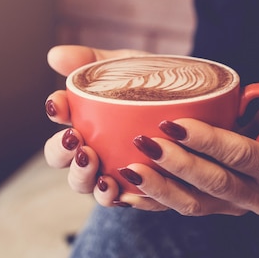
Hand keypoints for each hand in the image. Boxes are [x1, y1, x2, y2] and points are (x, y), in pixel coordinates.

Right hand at [43, 45, 148, 204]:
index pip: (60, 125)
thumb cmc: (156, 84)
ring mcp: (123, 176)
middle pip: (68, 167)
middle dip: (65, 157)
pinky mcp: (151, 190)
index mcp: (88, 130)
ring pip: (96, 191)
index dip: (56, 121)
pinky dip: (129, 198)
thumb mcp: (125, 66)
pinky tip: (128, 192)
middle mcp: (101, 158)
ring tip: (99, 172)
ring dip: (91, 183)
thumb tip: (54, 56)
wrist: (205, 101)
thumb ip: (92, 61)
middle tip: (77, 141)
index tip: (60, 107)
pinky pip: (135, 202)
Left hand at [117, 93, 258, 215]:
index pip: (239, 155)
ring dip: (157, 188)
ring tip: (126, 169)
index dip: (206, 140)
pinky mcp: (213, 208)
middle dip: (175, 164)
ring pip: (191, 204)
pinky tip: (123, 192)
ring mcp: (232, 207)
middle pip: (211, 184)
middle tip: (143, 142)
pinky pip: (179, 209)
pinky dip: (150, 202)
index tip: (173, 122)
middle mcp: (256, 197)